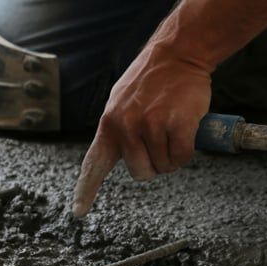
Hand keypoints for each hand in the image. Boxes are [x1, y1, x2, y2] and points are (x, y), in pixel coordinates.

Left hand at [72, 42, 211, 218]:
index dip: (86, 190)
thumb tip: (126, 154)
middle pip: (140, 172)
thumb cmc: (153, 80)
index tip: (79, 213)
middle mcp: (124, 127)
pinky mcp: (174, 124)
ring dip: (172, 156)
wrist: (178, 53)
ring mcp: (149, 126)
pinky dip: (187, 151)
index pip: (94, 164)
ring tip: (173, 128)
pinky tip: (187, 131)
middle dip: (154, 165)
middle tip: (162, 142)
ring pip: (163, 166)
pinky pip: (181, 157)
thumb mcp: (122, 101)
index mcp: (108, 124)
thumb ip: (120, 127)